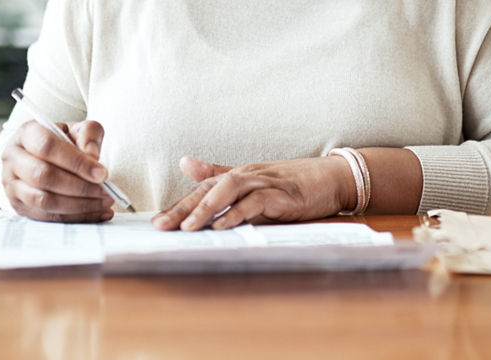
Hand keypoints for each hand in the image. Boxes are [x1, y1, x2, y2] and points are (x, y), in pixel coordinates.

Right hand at [0, 120, 114, 222]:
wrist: (45, 158)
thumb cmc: (63, 143)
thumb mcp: (78, 130)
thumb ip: (89, 135)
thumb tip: (92, 156)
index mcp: (26, 133)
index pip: (48, 146)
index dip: (76, 162)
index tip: (102, 173)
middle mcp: (13, 158)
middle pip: (43, 176)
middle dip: (79, 187)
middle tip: (106, 191)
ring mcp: (12, 184)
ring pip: (44, 200)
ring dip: (78, 205)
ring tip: (104, 202)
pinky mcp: (18, 206)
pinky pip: (47, 217)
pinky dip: (75, 218)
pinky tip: (97, 213)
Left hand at [152, 156, 355, 230]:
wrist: (332, 177)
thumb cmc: (293, 183)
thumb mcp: (253, 181)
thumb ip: (220, 175)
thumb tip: (185, 163)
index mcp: (238, 175)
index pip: (202, 189)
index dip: (179, 204)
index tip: (158, 222)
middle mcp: (247, 175)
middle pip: (209, 189)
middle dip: (183, 208)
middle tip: (161, 226)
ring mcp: (265, 183)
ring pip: (228, 191)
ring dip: (206, 209)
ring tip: (187, 227)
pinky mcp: (283, 194)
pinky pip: (256, 202)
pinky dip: (238, 213)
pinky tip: (224, 226)